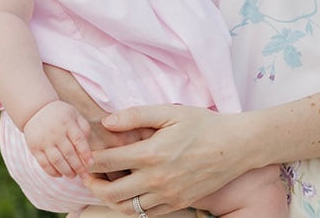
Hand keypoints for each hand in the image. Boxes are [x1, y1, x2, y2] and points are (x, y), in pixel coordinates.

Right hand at [23, 100, 92, 177]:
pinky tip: (60, 174)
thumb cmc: (60, 114)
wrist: (35, 110)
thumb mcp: (74, 114)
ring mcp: (44, 141)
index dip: (86, 153)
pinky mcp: (34, 148)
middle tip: (84, 175)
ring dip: (66, 171)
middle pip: (69, 153)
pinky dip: (52, 172)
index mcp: (67, 123)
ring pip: (57, 161)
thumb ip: (83, 127)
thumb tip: (88, 146)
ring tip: (73, 175)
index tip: (91, 164)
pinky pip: (44, 164)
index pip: (79, 140)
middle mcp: (56, 132)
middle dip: (78, 167)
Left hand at [86, 105, 248, 213]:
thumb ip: (136, 115)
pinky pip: (146, 214)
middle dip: (93, 185)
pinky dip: (132, 207)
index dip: (92, 160)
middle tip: (87, 177)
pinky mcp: (177, 204)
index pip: (109, 161)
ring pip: (127, 208)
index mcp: (152, 153)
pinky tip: (129, 194)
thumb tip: (107, 121)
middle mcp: (157, 179)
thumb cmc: (202, 125)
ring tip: (104, 187)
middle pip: (112, 192)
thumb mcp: (169, 112)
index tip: (85, 156)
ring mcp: (167, 195)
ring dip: (110, 199)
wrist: (234, 147)